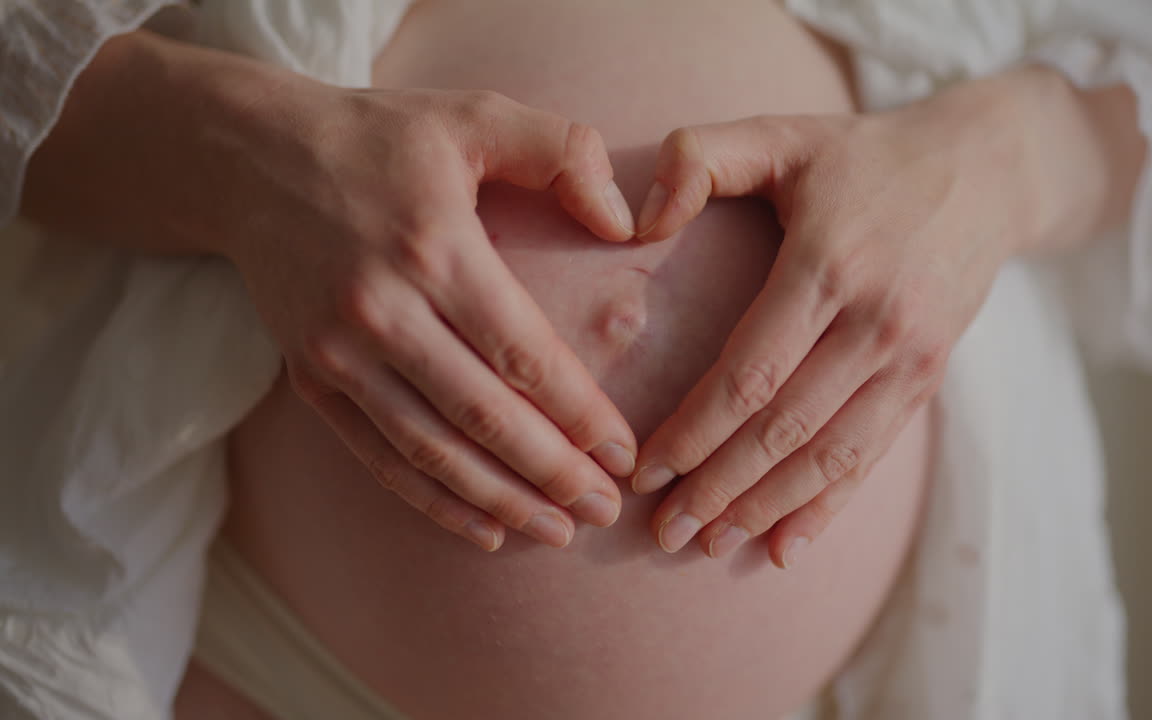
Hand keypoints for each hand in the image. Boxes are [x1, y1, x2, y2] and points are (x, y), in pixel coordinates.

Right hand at [230, 84, 644, 551]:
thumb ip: (562, 151)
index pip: (523, 353)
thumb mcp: (474, 114)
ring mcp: (339, 352)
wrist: (250, 159)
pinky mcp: (310, 379)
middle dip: (552, 473)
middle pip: (483, 417)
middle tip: (605, 510)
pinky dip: (431, 501)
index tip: (623, 453)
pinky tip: (484, 528)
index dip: (578, 414)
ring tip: (558, 532)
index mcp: (435, 249)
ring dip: (500, 500)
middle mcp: (383, 310)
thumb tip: (625, 223)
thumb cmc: (380, 139)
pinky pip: (377, 457)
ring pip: (431, 450)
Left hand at [626, 98, 1035, 567]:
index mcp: (828, 264)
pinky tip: (786, 545)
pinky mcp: (930, 377)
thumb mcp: (781, 132)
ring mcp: (910, 357)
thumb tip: (638, 221)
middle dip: (718, 488)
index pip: (750, 373)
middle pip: (784, 429)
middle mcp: (876, 321)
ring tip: (709, 545)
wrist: (988, 169)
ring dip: (766, 508)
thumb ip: (698, 158)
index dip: (694, 432)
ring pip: (829, 455)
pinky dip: (829, 505)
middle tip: (663, 532)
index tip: (646, 471)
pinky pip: (873, 455)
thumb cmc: (862, 157)